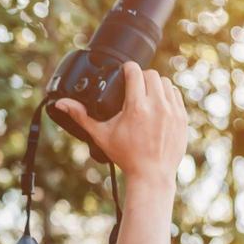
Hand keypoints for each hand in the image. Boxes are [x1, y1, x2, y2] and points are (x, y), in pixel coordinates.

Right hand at [53, 61, 187, 195]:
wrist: (151, 174)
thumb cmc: (125, 155)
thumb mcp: (100, 135)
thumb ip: (81, 116)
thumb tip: (62, 104)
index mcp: (136, 107)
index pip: (135, 71)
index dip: (127, 68)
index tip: (124, 72)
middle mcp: (157, 106)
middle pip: (151, 74)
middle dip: (141, 77)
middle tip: (133, 86)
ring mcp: (172, 111)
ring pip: (166, 82)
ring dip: (155, 85)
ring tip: (146, 94)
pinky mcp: (182, 117)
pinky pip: (176, 95)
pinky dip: (167, 95)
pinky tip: (158, 104)